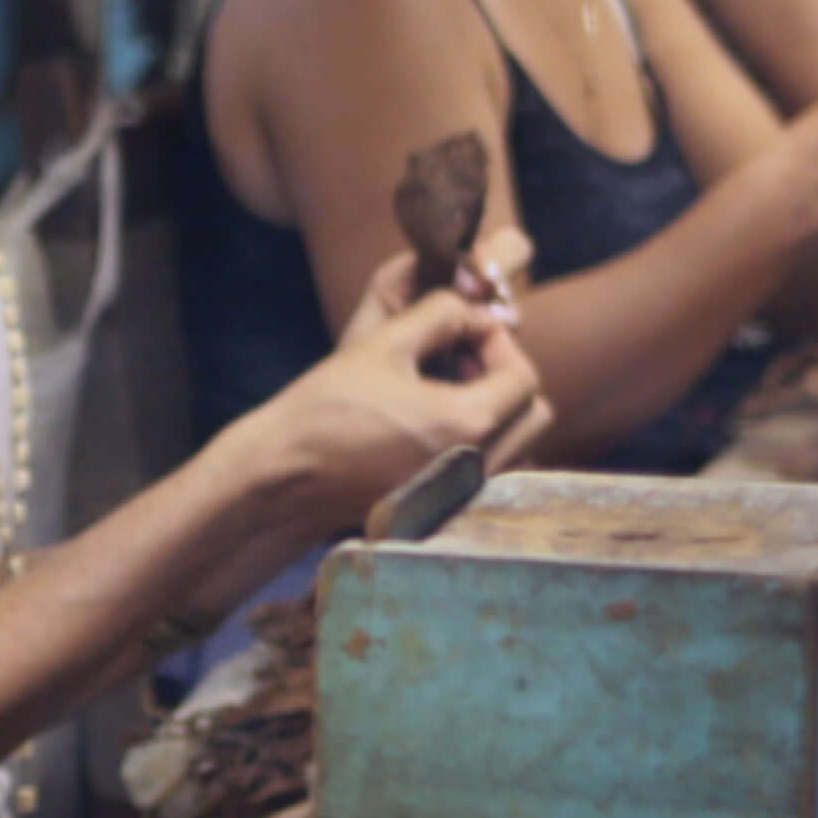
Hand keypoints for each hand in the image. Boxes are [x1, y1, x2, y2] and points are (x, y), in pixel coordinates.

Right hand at [250, 270, 548, 530]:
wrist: (282, 479)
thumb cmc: (326, 410)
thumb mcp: (382, 342)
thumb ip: (441, 312)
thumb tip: (473, 309)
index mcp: (469, 424)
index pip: (524, 373)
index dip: (496, 340)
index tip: (460, 330)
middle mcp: (477, 467)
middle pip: (534, 413)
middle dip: (506, 376)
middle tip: (459, 359)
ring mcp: (461, 493)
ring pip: (516, 441)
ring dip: (494, 406)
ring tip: (441, 388)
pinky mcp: (443, 507)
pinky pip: (487, 464)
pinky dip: (476, 437)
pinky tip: (427, 422)